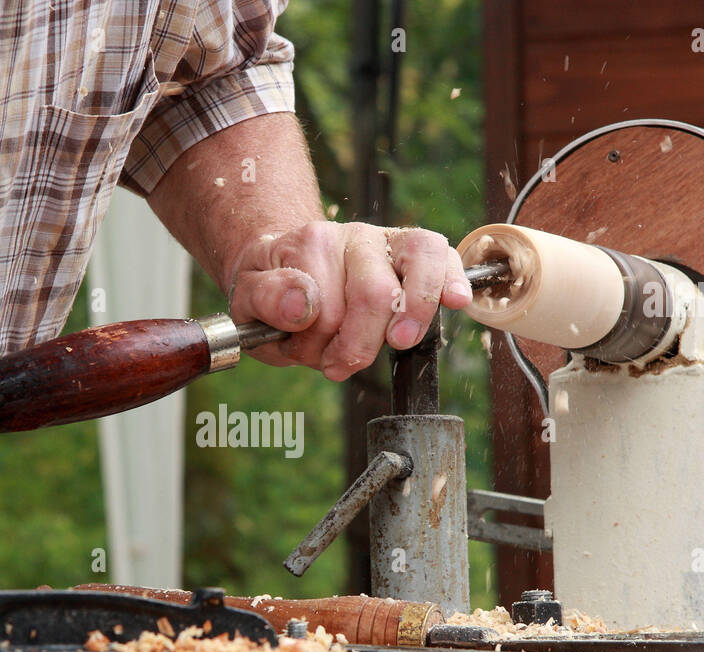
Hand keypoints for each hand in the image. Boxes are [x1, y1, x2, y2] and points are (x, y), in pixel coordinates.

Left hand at [225, 221, 472, 380]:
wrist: (284, 267)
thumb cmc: (270, 289)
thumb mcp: (247, 297)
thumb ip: (267, 299)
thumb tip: (302, 307)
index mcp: (311, 244)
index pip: (325, 306)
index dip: (315, 343)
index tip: (300, 354)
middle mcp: (354, 236)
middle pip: (375, 295)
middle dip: (357, 344)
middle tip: (336, 363)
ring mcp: (387, 241)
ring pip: (417, 267)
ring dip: (412, 315)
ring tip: (397, 341)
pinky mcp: (413, 253)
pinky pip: (441, 255)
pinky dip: (451, 279)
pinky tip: (456, 301)